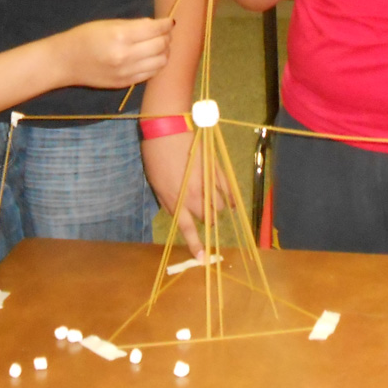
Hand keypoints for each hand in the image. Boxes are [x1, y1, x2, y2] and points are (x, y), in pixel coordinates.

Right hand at [53, 17, 173, 88]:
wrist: (65, 62)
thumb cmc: (85, 37)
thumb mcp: (108, 24)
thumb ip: (134, 25)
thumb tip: (157, 25)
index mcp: (121, 36)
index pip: (155, 29)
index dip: (166, 24)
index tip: (169, 21)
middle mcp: (126, 56)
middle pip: (161, 46)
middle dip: (167, 37)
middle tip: (164, 32)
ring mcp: (127, 73)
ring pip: (161, 62)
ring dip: (164, 52)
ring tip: (159, 45)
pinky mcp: (126, 84)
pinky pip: (151, 74)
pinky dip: (156, 64)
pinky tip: (151, 57)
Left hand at [141, 131, 228, 260]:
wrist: (168, 128)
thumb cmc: (155, 154)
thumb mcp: (155, 182)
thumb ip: (168, 200)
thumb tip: (178, 211)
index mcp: (175, 199)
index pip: (188, 228)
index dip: (196, 244)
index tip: (203, 258)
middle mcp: (194, 195)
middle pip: (208, 218)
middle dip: (206, 219)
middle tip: (202, 212)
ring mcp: (208, 183)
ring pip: (220, 207)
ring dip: (217, 208)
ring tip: (213, 202)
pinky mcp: (216, 170)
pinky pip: (228, 190)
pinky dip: (230, 198)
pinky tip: (232, 203)